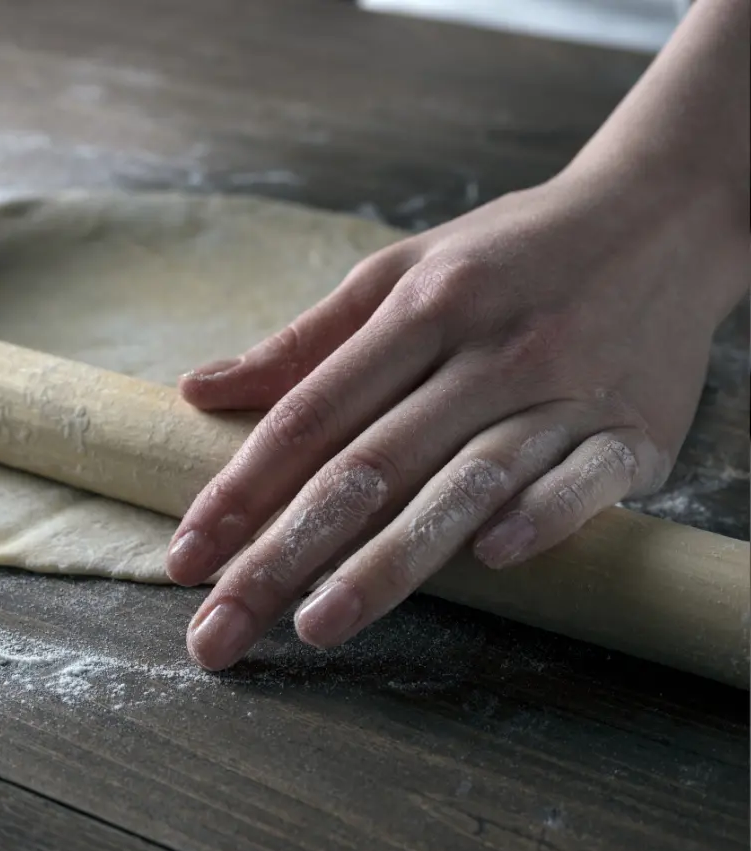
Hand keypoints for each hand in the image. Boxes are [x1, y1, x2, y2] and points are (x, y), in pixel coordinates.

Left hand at [168, 166, 748, 670]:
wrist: (666, 216)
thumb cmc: (509, 253)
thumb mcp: (400, 270)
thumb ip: (304, 341)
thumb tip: (197, 389)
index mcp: (421, 307)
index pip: (310, 412)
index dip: (240, 487)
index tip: (187, 556)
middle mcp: (488, 351)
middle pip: (368, 465)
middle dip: (284, 554)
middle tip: (218, 630)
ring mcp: (565, 392)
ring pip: (463, 484)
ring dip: (388, 561)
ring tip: (316, 626)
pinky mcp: (638, 430)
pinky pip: (584, 482)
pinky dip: (541, 518)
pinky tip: (489, 563)